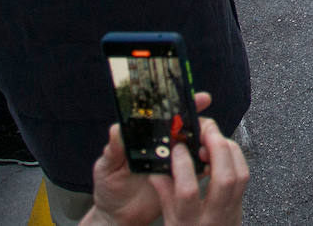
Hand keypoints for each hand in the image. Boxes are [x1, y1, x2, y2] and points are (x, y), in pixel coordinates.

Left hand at [85, 93, 247, 225]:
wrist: (116, 216)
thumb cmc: (109, 187)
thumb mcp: (106, 165)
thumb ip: (113, 148)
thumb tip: (117, 129)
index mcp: (146, 137)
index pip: (166, 115)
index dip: (181, 105)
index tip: (196, 99)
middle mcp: (162, 146)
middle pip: (186, 127)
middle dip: (199, 121)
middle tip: (204, 125)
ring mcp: (173, 162)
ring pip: (195, 145)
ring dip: (204, 142)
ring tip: (204, 146)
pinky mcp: (180, 180)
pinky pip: (197, 169)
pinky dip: (205, 164)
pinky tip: (206, 163)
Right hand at [150, 115, 248, 225]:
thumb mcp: (169, 221)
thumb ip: (164, 194)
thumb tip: (155, 169)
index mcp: (189, 223)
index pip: (188, 191)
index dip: (183, 165)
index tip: (178, 147)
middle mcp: (213, 216)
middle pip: (224, 179)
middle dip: (216, 148)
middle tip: (205, 129)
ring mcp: (231, 210)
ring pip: (240, 176)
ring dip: (229, 149)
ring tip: (214, 136)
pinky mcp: (241, 204)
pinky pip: (245, 176)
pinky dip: (236, 156)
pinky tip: (224, 148)